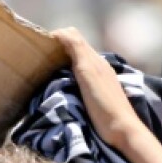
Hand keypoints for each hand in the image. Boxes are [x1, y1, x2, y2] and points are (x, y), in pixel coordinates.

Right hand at [51, 27, 140, 152]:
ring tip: (47, 68)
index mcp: (95, 59)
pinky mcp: (99, 93)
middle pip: (75, 47)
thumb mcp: (88, 72)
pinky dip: (69, 73)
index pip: (73, 36)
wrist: (122, 130)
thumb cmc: (104, 104)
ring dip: (63, 60)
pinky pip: (81, 75)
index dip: (56, 36)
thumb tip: (62, 31)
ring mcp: (100, 79)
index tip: (39, 45)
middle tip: (39, 56)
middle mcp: (98, 65)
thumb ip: (77, 50)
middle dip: (58, 47)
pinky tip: (63, 84)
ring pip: (78, 61)